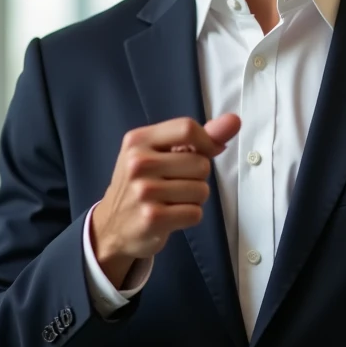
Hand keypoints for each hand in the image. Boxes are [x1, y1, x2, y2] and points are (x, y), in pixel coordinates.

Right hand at [91, 114, 240, 287]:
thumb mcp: (161, 153)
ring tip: (172, 200)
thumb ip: (199, 137)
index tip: (205, 153)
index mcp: (138, 140)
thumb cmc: (142, 183)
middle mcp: (138, 163)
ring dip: (195, 199)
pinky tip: (171, 216)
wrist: (112, 226)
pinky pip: (195, 213)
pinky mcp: (152, 218)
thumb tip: (234, 121)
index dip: (206, 142)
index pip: (187, 128)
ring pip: (201, 190)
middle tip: (174, 183)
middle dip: (198, 177)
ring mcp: (143, 191)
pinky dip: (189, 216)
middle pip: (200, 163)